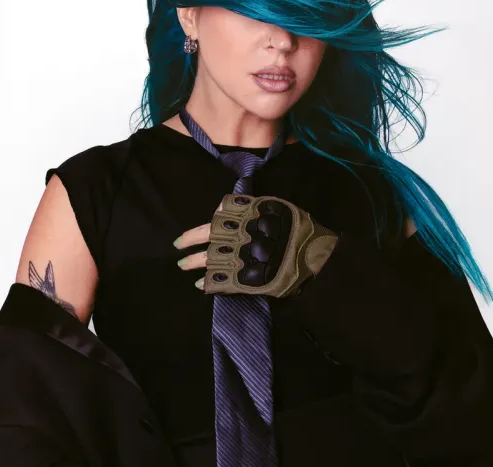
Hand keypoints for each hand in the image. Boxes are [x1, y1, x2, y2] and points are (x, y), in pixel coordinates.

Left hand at [174, 194, 338, 297]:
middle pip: (208, 239)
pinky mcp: (246, 278)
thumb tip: (220, 208)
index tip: (184, 236)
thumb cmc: (297, 227)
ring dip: (194, 263)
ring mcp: (241, 258)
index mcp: (246, 216)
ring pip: (210, 259)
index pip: (215, 221)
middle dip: (190, 244)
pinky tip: (201, 284)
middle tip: (177, 248)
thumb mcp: (274, 207)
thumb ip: (247, 207)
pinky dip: (210, 283)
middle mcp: (239, 235)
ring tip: (182, 266)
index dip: (197, 231)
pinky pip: (222, 281)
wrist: (315, 255)